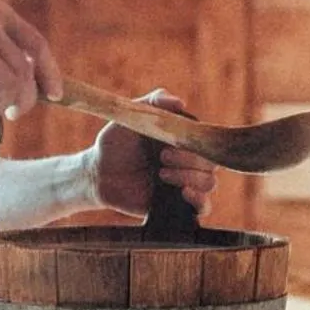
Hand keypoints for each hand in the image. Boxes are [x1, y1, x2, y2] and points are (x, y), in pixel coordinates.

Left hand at [93, 90, 218, 215]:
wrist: (98, 173)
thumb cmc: (116, 141)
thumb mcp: (133, 115)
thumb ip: (154, 102)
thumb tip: (180, 103)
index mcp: (184, 140)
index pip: (207, 140)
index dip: (197, 141)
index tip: (174, 141)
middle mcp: (189, 161)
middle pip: (211, 162)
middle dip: (189, 160)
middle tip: (162, 157)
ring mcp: (185, 183)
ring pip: (209, 183)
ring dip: (191, 178)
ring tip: (162, 174)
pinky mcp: (177, 205)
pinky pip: (203, 208)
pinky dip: (200, 202)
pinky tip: (184, 193)